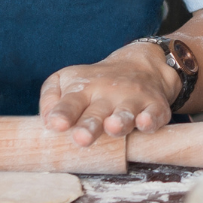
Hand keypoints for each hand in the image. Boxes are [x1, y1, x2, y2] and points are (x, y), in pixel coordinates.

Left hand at [40, 42, 178, 146]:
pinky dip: (151, 119)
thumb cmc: (96, 82)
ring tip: (112, 127)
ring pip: (125, 113)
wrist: (141, 65)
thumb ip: (51, 96)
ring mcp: (132, 100)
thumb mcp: (68, 80)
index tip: (56, 123)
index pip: (70, 102)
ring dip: (119, 121)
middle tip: (81, 137)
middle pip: (96, 113)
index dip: (63, 113)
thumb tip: (47, 121)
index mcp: (83, 90)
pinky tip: (145, 122)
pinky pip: (154, 114)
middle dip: (89, 125)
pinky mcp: (155, 106)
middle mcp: (107, 94)